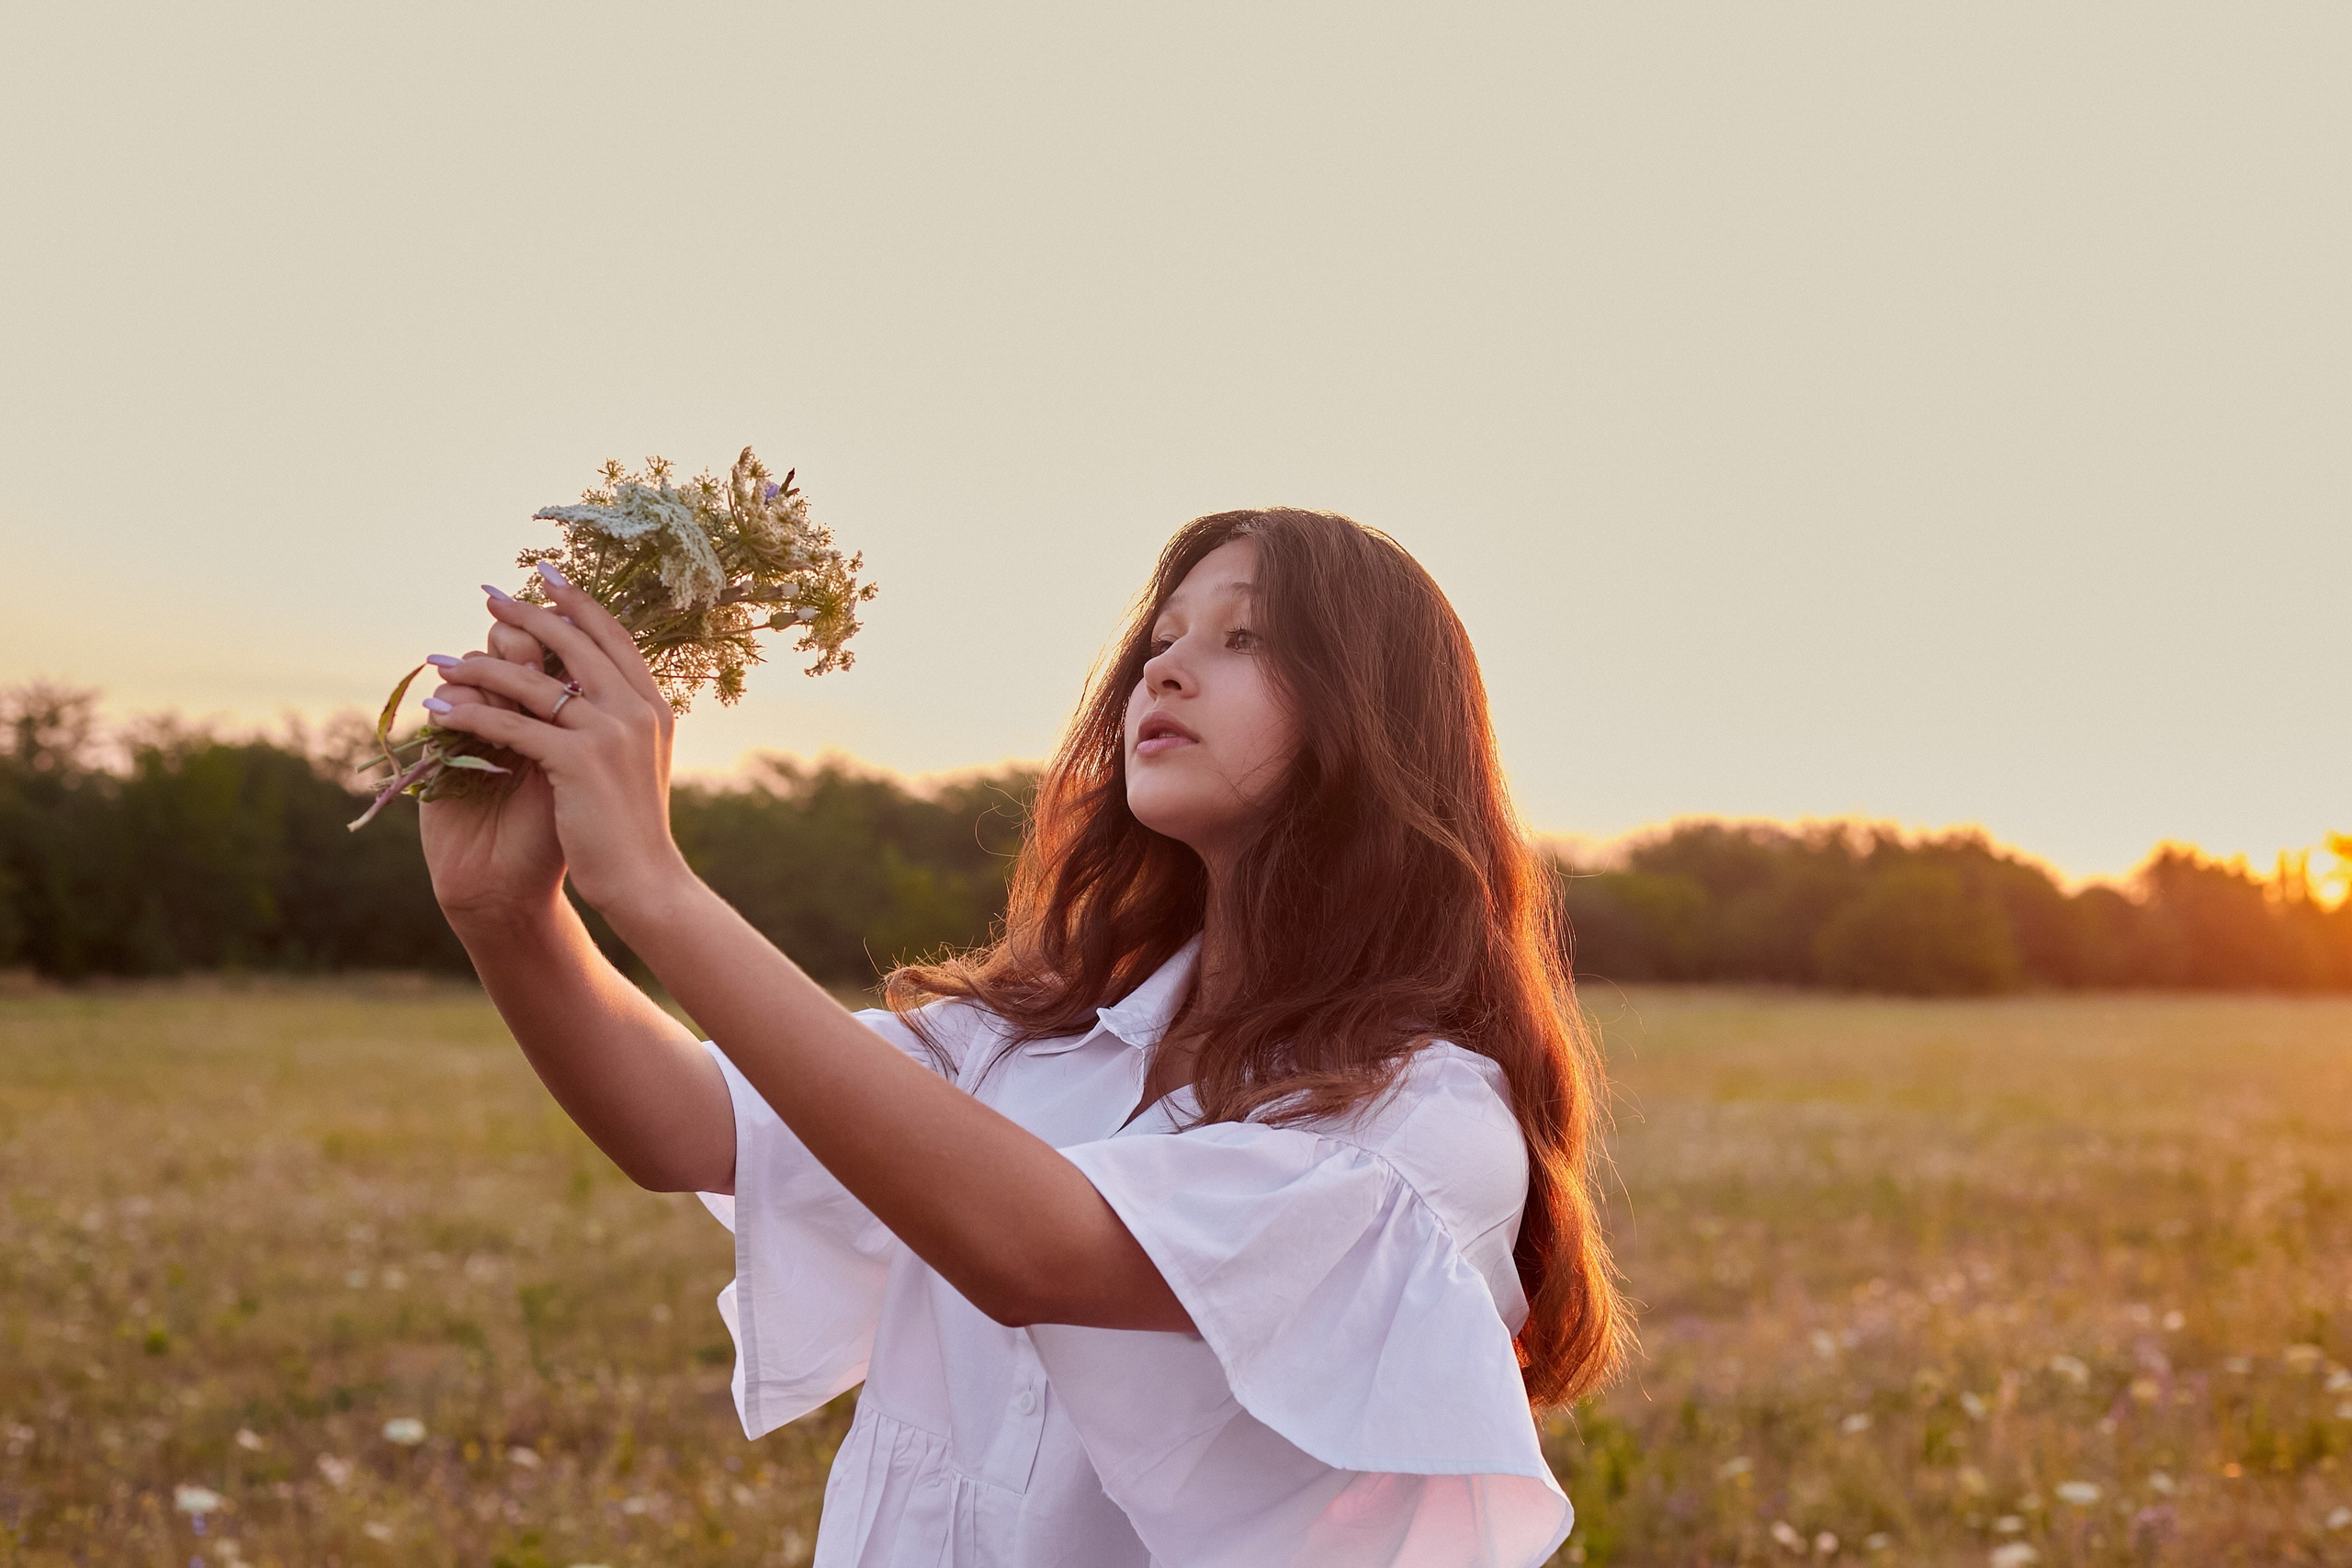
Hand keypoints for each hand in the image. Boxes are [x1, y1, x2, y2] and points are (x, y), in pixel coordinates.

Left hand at [421, 566, 690, 917]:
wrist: (645, 880)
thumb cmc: (633, 828)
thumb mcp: (636, 761)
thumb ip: (621, 720)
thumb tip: (595, 688)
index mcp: (653, 705)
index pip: (613, 637)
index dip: (578, 603)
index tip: (546, 575)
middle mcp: (635, 709)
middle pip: (574, 642)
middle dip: (527, 615)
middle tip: (489, 596)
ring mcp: (609, 732)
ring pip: (534, 681)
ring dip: (480, 666)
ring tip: (441, 659)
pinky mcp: (578, 761)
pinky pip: (512, 724)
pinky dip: (470, 714)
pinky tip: (438, 710)